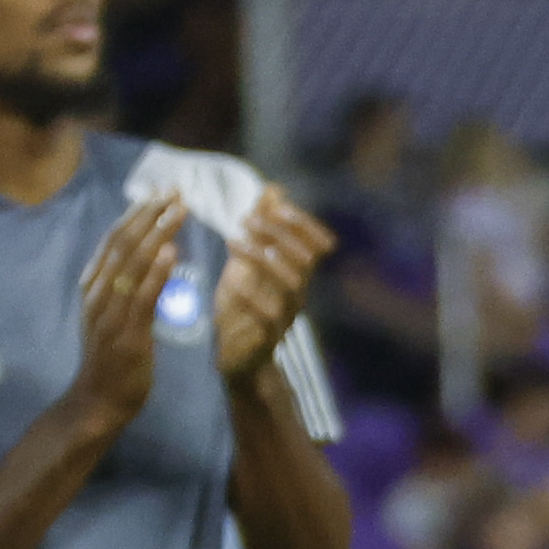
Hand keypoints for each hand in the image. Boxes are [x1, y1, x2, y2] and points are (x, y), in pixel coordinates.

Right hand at [70, 196, 185, 430]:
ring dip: (157, 233)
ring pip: (132, 264)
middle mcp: (97, 293)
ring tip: (179, 210)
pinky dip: (156, 272)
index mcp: (93, 285)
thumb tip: (152, 254)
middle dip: (149, 214)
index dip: (137, 214)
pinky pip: (141, 297)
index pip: (114, 240)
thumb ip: (127, 286)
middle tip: (175, 192)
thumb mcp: (114, 314)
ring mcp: (109, 313)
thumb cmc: (112, 359)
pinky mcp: (126, 334)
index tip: (160, 194)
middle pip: (123, 244)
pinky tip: (171, 251)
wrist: (98, 401)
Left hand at [205, 188, 335, 388]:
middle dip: (279, 235)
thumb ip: (262, 228)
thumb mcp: (248, 262)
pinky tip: (232, 280)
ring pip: (290, 284)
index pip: (316, 245)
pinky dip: (251, 295)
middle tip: (245, 219)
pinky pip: (267, 316)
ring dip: (263, 258)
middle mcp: (297, 296)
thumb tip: (274, 189)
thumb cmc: (244, 307)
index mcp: (296, 276)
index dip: (302, 223)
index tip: (275, 205)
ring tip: (233, 241)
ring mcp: (284, 318)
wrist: (238, 359)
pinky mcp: (266, 339)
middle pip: (305, 260)